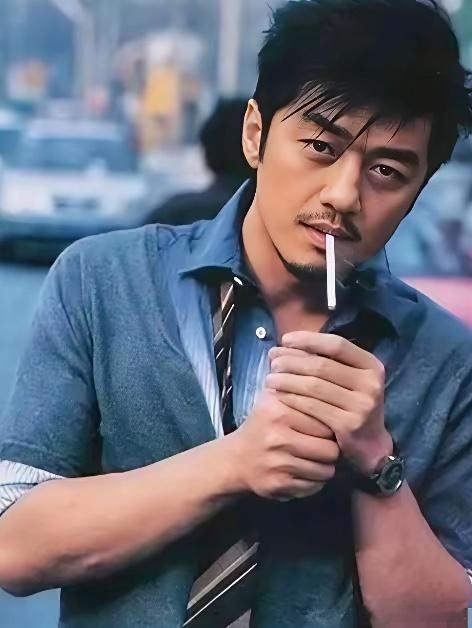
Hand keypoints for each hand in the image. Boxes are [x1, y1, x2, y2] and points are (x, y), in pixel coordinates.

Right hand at [230, 388, 340, 500]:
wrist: (235, 460)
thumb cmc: (263, 425)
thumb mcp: (274, 399)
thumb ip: (299, 387)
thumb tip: (329, 375)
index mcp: (278, 411)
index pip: (326, 421)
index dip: (331, 425)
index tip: (325, 426)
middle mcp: (277, 437)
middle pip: (331, 449)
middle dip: (332, 449)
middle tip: (325, 446)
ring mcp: (278, 464)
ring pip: (326, 470)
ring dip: (325, 467)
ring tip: (316, 459)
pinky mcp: (278, 485)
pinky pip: (314, 486)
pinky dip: (315, 482)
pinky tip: (305, 471)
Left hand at [266, 332, 392, 475]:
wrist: (369, 444)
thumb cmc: (350, 404)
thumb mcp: (349, 379)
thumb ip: (326, 360)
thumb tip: (285, 344)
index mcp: (371, 365)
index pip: (337, 344)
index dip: (309, 339)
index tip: (285, 339)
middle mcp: (371, 383)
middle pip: (322, 365)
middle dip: (292, 361)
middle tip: (273, 362)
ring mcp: (362, 405)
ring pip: (314, 386)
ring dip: (287, 380)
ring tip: (270, 378)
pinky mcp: (349, 424)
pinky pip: (312, 406)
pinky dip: (292, 398)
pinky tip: (279, 395)